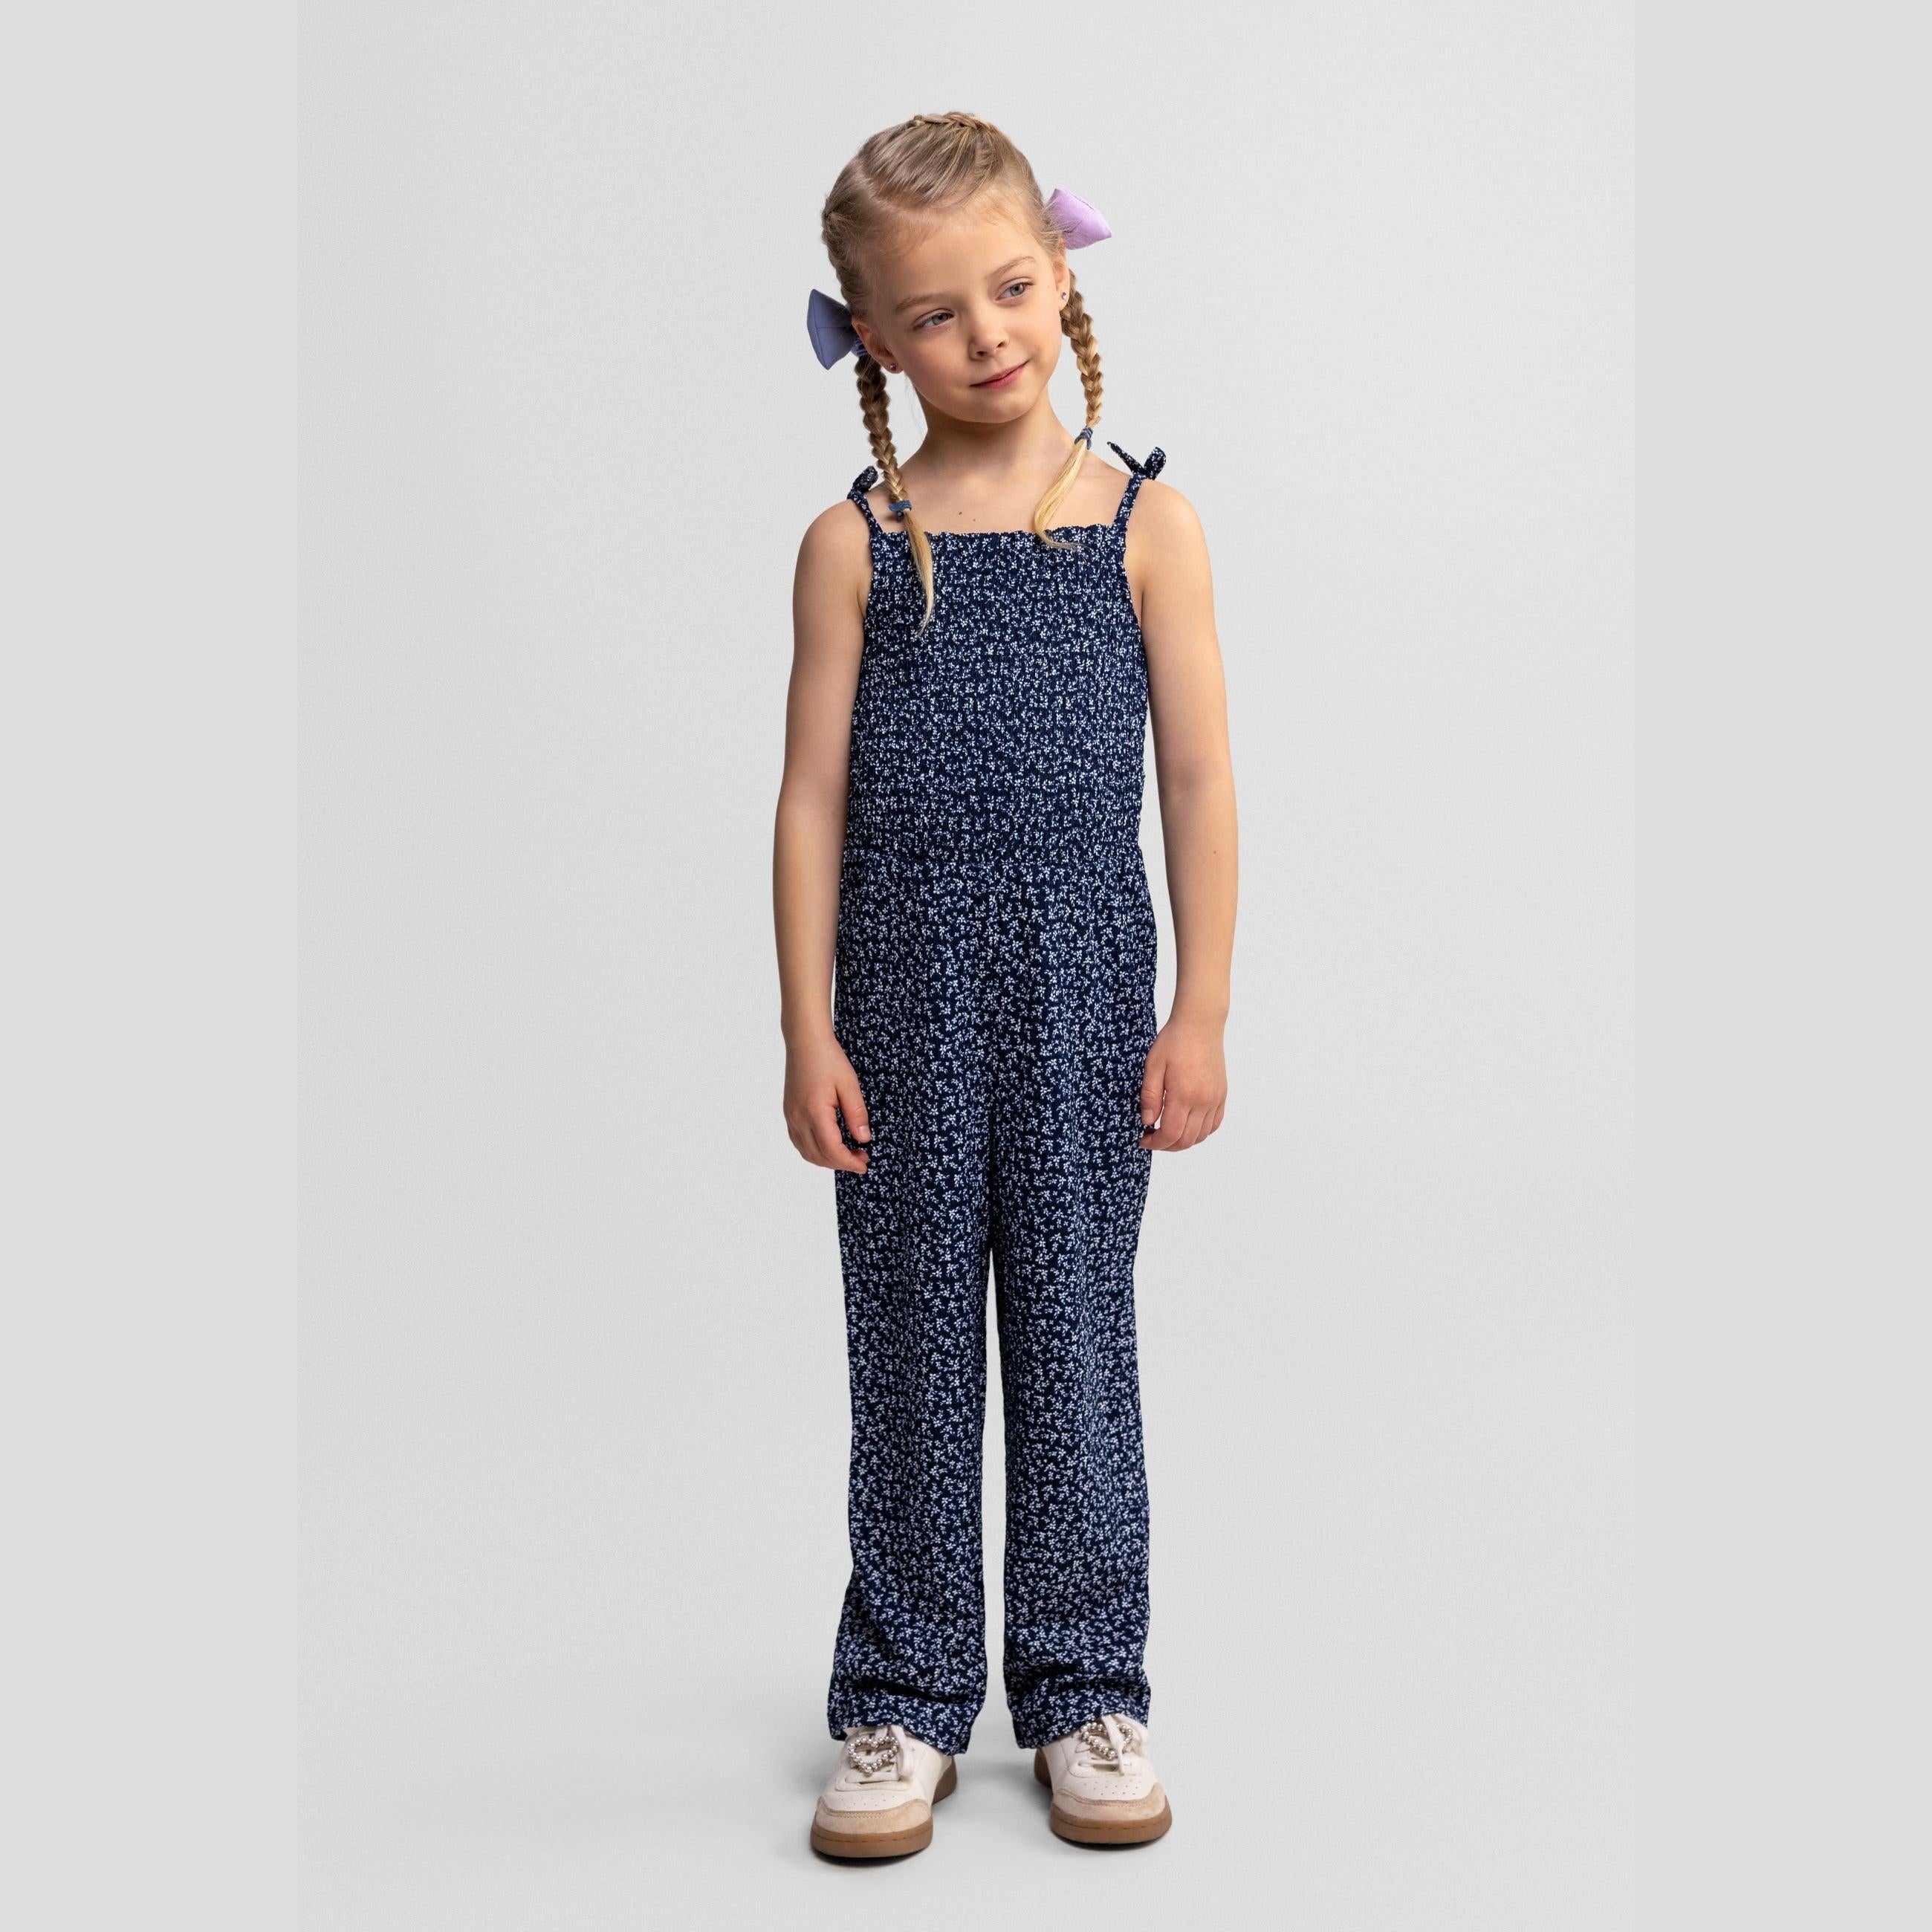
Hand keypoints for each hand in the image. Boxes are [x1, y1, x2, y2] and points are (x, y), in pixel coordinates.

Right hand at [784, 1028, 871, 1173]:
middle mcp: (798, 1118)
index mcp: (814, 1112)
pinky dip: (814, 1150)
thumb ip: (856, 1114)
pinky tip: (829, 1145)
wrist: (805, 1042)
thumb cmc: (828, 1059)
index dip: (849, 1162)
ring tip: (847, 1153)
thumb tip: (863, 1139)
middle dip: (841, 1163)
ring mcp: (791, 1117)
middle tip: (861, 1157)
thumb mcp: (849, 1085)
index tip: (864, 1165)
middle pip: (818, 1156)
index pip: (832, 1150)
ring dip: (827, 1159)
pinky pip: (799, 1142)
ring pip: (807, 1152)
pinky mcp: (789, 1113)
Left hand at [1138, 1012, 1226, 1151]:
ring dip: (1183, 1141)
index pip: (1171, 1134)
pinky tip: (1187, 1124)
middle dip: (1167, 1145)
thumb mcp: (1153, 1066)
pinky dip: (1200, 1132)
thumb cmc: (1174, 1042)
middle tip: (1152, 1137)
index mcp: (1184, 1094)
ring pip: (1201, 1136)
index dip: (1155, 1143)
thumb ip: (1150, 1096)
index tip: (1143, 1139)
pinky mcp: (1221, 1095)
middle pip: (1186, 1140)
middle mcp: (1203, 1101)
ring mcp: (1215, 1099)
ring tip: (1167, 1131)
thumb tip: (1147, 1122)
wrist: (1200, 1024)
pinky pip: (1214, 1124)